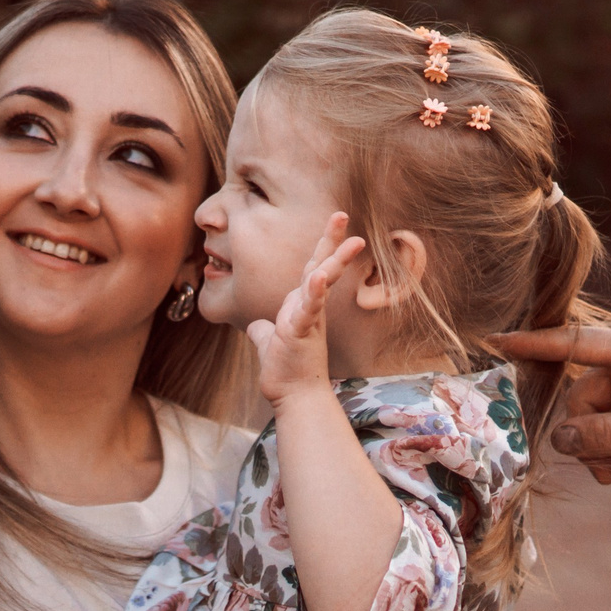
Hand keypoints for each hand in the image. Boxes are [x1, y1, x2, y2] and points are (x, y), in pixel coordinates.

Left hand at [248, 214, 364, 406]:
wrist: (293, 396)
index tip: (335, 221)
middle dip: (333, 240)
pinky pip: (307, 309)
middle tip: (343, 214)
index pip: (312, 268)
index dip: (322, 245)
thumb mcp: (269, 342)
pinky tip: (315, 276)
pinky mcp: (300, 332)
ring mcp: (307, 319)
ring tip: (352, 240)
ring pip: (321, 283)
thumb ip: (265, 330)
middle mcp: (308, 307)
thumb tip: (258, 328)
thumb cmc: (285, 371)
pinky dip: (312, 292)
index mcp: (301, 305)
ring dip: (334, 261)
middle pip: (322, 266)